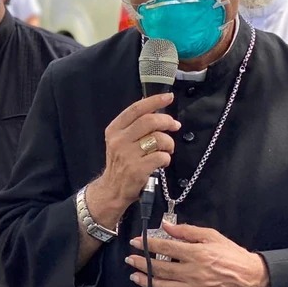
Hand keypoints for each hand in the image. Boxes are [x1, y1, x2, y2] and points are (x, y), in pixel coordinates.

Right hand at [87, 94, 180, 219]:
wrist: (113, 189)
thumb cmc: (121, 162)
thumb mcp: (120, 140)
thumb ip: (134, 126)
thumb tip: (158, 110)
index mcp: (114, 129)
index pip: (135, 109)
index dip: (154, 101)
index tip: (169, 97)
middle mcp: (119, 140)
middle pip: (149, 121)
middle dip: (167, 121)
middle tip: (175, 126)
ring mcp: (127, 155)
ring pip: (158, 139)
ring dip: (169, 143)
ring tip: (167, 149)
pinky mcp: (137, 169)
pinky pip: (161, 156)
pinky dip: (166, 158)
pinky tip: (162, 162)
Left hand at [126, 222, 270, 286]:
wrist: (251, 278)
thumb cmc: (232, 255)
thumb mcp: (211, 236)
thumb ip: (186, 231)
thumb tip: (166, 225)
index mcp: (196, 254)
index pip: (164, 248)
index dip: (147, 244)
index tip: (135, 242)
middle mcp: (193, 273)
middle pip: (160, 268)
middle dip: (141, 263)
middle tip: (130, 259)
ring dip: (146, 281)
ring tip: (135, 275)